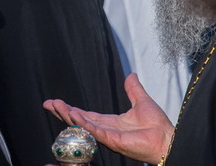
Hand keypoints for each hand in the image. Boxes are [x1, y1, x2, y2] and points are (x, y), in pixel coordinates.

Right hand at [43, 73, 173, 163]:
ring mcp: (107, 136)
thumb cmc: (157, 126)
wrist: (167, 139)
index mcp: (111, 122)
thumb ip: (133, 89)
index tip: (57, 102)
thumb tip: (130, 74)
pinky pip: (93, 130)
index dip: (71, 109)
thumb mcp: (141, 102)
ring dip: (68, 115)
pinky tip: (73, 113)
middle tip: (48, 103)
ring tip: (55, 105)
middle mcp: (105, 130)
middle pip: (79, 120)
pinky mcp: (112, 140)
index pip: (86, 115)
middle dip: (63, 112)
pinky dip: (82, 121)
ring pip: (82, 125)